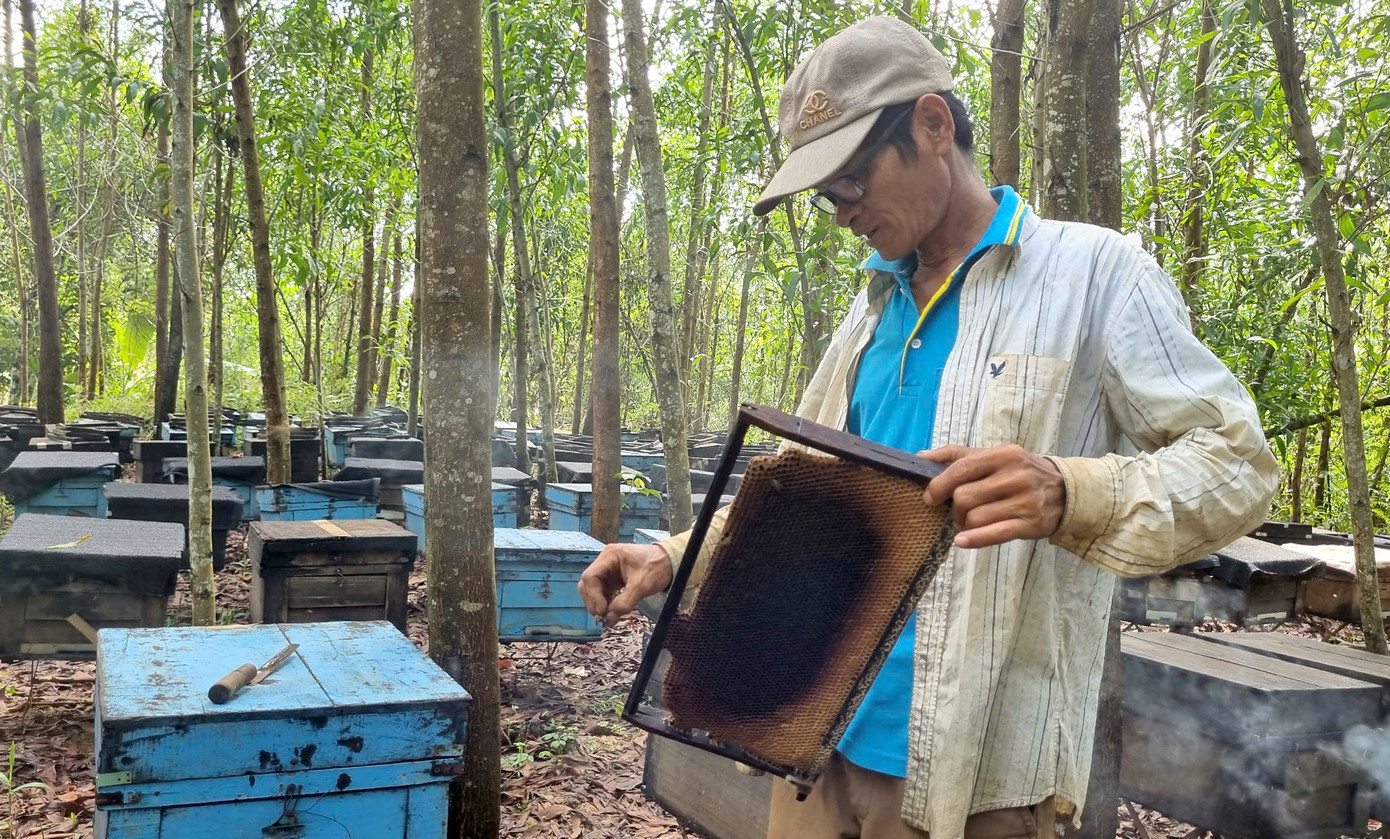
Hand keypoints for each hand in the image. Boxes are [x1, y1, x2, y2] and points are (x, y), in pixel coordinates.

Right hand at [578, 542, 672, 626]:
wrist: (671, 562)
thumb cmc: (657, 567)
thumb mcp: (642, 585)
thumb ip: (624, 602)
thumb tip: (609, 619)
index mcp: (609, 556)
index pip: (590, 576)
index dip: (593, 595)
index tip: (602, 611)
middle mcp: (605, 562)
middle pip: (588, 583)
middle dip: (593, 600)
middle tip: (603, 616)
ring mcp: (609, 570)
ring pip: (594, 589)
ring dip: (598, 603)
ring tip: (608, 616)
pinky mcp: (614, 579)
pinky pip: (603, 592)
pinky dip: (605, 602)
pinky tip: (612, 612)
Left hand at [919, 444, 1065, 549]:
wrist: (1065, 491)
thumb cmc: (1019, 471)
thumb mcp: (993, 455)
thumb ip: (956, 455)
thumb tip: (920, 458)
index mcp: (1003, 455)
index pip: (961, 468)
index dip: (939, 484)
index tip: (930, 497)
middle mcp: (1015, 476)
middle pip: (964, 497)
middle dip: (953, 509)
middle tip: (956, 512)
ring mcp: (1024, 501)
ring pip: (975, 518)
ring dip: (964, 525)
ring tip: (968, 524)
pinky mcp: (1030, 524)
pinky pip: (994, 534)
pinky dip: (974, 539)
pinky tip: (961, 541)